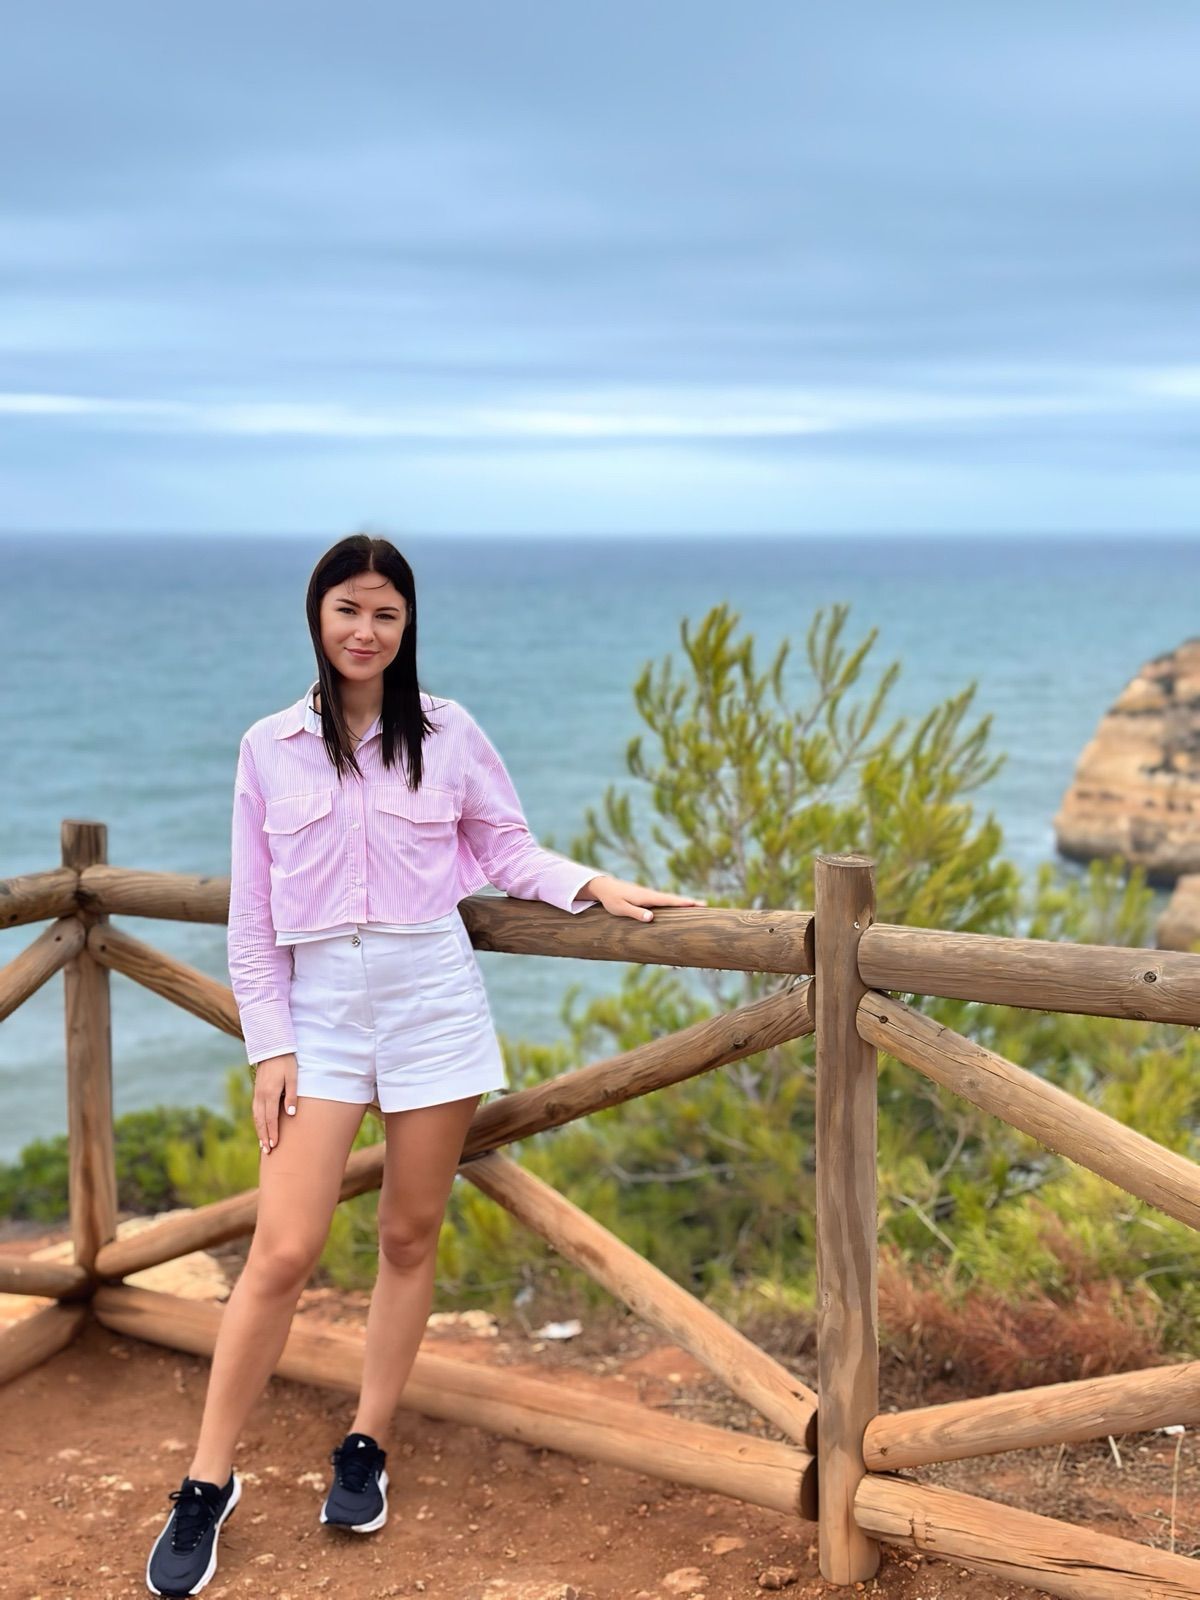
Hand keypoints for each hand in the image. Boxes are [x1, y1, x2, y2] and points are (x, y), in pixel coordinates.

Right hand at [252, 1052, 297, 1154]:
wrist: (271, 1047)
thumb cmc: (286, 1062)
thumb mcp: (293, 1077)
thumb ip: (291, 1096)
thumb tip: (291, 1115)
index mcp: (270, 1093)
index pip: (270, 1119)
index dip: (272, 1133)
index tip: (274, 1146)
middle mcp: (261, 1095)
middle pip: (261, 1121)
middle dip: (264, 1136)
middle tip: (267, 1151)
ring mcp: (257, 1093)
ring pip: (256, 1116)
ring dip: (259, 1130)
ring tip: (263, 1143)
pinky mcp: (257, 1090)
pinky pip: (255, 1110)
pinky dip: (257, 1121)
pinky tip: (260, 1126)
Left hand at [582, 874, 706, 922]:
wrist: (604, 887)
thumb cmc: (611, 899)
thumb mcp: (620, 909)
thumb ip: (635, 913)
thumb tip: (652, 918)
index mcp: (647, 897)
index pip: (669, 900)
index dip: (683, 903)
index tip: (698, 904)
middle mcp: (651, 895)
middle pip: (674, 899)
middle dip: (689, 902)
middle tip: (706, 905)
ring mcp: (649, 896)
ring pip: (669, 900)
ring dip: (683, 903)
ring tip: (697, 907)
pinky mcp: (646, 898)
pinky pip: (664, 901)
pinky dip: (674, 903)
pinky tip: (678, 908)